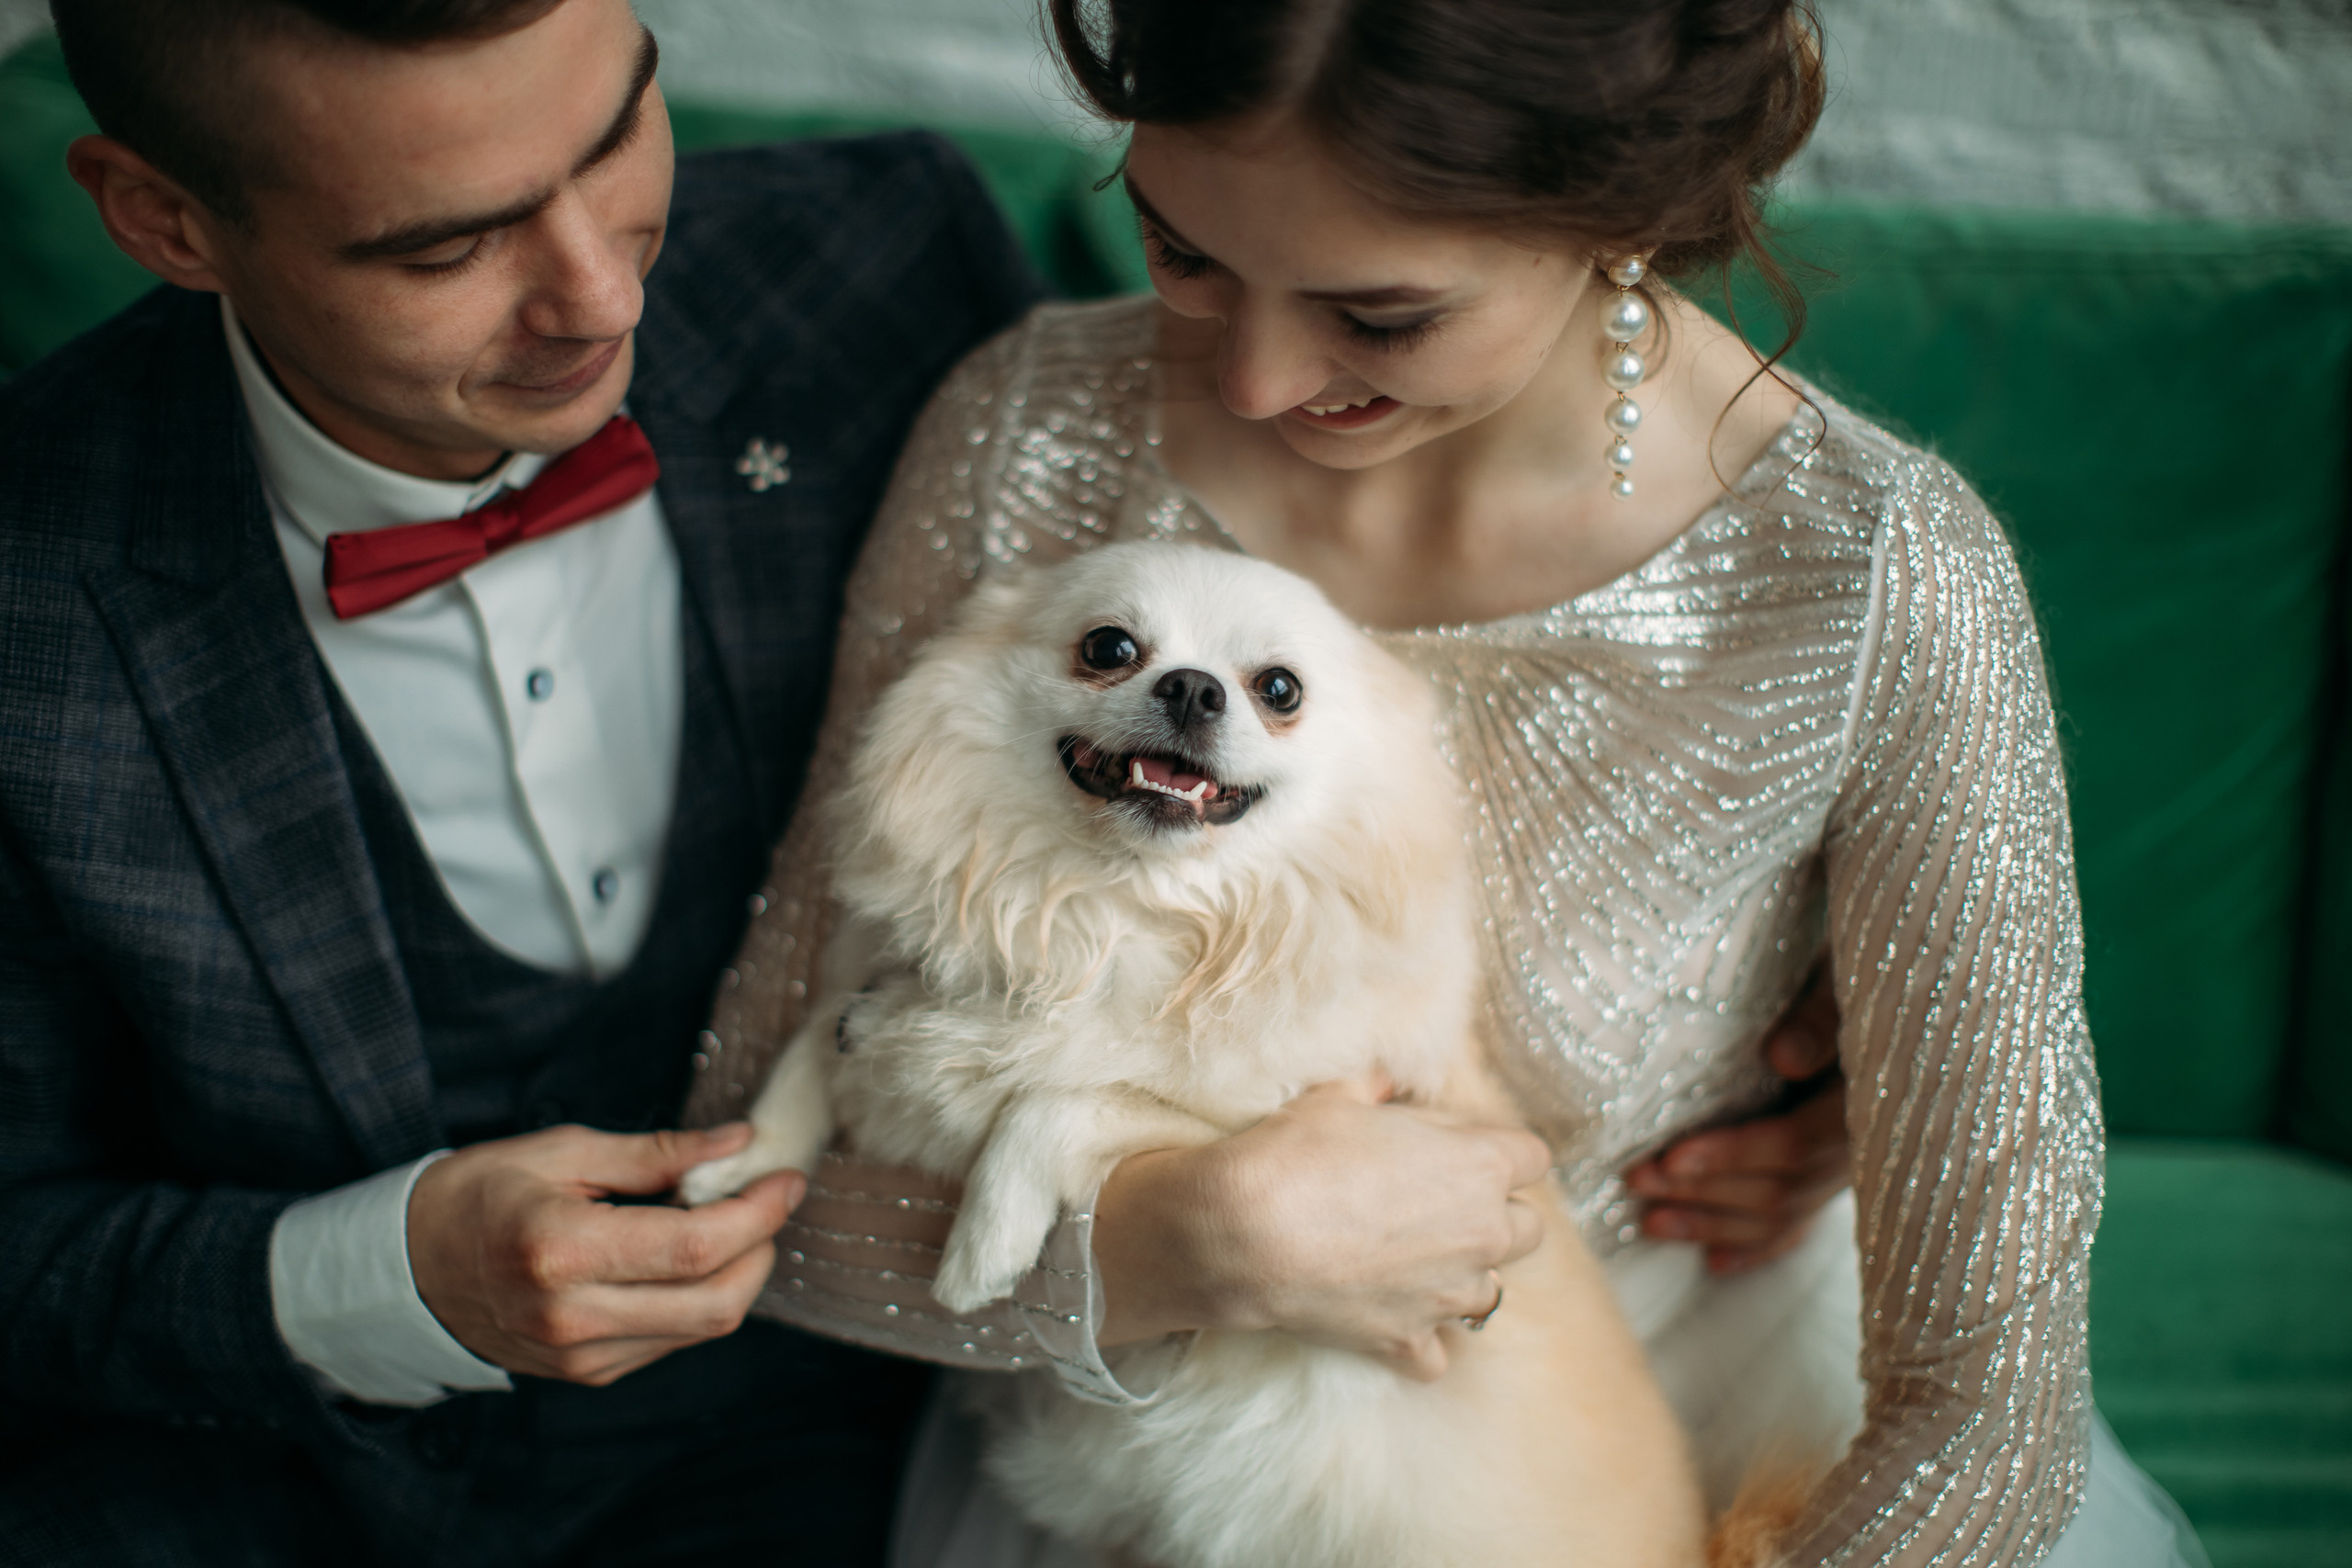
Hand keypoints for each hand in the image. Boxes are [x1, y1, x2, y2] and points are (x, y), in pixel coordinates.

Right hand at [407, 1122, 801, 1384]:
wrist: (404, 1270)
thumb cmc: (479, 1194)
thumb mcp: (564, 1151)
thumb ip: (657, 1154)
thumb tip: (738, 1141)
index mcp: (563, 1250)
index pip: (696, 1246)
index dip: (758, 1213)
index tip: (786, 1178)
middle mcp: (574, 1316)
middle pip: (715, 1301)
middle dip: (763, 1248)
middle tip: (769, 1199)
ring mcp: (581, 1356)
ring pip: (703, 1327)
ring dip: (739, 1274)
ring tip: (733, 1221)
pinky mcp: (587, 1374)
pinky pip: (672, 1339)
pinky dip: (700, 1297)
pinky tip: (691, 1257)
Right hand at [1092, 1078, 1551, 1380]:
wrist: (1247, 1232)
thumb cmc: (1297, 1153)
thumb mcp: (1340, 1095)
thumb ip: (1382, 1088)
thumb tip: (1390, 1081)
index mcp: (1479, 1165)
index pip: (1533, 1157)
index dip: (1500, 1152)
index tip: (1466, 1151)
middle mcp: (1481, 1233)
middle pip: (1528, 1230)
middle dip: (1497, 1217)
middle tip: (1445, 1206)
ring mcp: (1448, 1294)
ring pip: (1490, 1295)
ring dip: (1462, 1278)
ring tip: (1415, 1263)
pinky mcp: (1409, 1338)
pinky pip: (1436, 1355)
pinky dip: (1420, 1341)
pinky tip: (1391, 1317)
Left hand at [1625, 962, 1848, 1273]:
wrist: (1918, 1004)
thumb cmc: (1870, 980)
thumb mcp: (1850, 982)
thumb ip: (1821, 1020)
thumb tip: (1781, 1058)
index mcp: (1866, 1104)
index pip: (1794, 1144)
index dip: (1732, 1155)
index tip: (1672, 1158)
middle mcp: (1864, 1150)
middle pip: (1779, 1187)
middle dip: (1704, 1190)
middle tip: (1637, 1180)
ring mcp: (1853, 1171)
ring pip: (1783, 1214)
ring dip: (1714, 1224)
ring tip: (1650, 1223)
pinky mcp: (1841, 1178)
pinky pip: (1801, 1225)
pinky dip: (1758, 1246)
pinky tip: (1715, 1264)